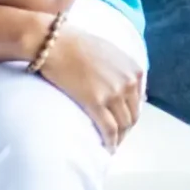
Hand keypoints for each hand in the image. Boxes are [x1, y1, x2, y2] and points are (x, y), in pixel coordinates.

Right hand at [37, 25, 145, 151]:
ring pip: (122, 125)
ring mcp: (113, 93)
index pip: (138, 100)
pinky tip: (106, 148)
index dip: (129, 113)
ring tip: (109, 143)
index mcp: (133, 69)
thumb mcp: (107, 50)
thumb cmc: (73, 41)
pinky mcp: (96, 103)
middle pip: (132, 115)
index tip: (122, 120)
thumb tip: (126, 86)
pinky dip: (110, 142)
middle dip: (125, 128)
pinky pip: (109, 129)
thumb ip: (121, 68)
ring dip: (118, 137)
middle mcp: (128, 82)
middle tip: (115, 135)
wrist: (51, 41)